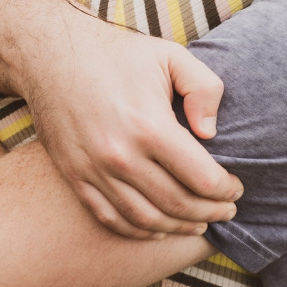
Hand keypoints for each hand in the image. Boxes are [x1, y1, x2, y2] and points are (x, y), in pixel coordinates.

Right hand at [20, 20, 242, 238]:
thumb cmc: (116, 53)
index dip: (226, 189)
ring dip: (179, 227)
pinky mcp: (74, 176)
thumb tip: (211, 132)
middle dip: (211, 213)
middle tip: (226, 211)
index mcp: (150, 126)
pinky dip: (139, 232)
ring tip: (199, 223)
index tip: (236, 188)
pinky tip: (159, 228)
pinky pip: (110, 218)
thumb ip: (203, 88)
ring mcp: (93, 170)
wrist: (50, 54)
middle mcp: (120, 155)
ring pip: (146, 220)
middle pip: (178, 205)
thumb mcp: (170, 55)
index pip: (202, 179)